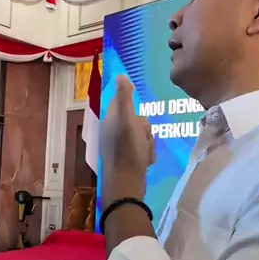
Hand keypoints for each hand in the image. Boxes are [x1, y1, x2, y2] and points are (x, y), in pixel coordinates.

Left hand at [100, 76, 154, 210]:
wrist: (126, 186)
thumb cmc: (127, 152)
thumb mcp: (127, 121)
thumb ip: (124, 97)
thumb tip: (120, 74)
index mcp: (110, 119)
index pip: (121, 100)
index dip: (133, 104)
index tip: (141, 110)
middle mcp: (112, 131)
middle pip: (136, 118)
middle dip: (144, 128)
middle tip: (143, 137)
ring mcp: (119, 145)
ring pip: (142, 134)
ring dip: (148, 142)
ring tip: (145, 152)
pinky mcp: (127, 158)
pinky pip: (142, 148)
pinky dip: (146, 154)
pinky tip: (146, 161)